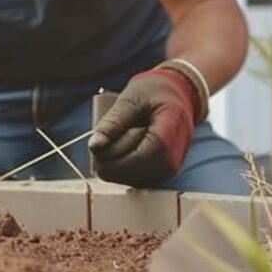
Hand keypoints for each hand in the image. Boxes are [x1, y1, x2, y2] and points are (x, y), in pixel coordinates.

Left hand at [88, 68, 197, 186]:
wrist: (178, 98)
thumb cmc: (155, 93)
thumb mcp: (133, 98)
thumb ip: (114, 120)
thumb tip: (94, 146)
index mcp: (169, 138)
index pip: (137, 158)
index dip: (110, 153)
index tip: (94, 142)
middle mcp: (170, 162)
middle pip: (128, 171)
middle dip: (106, 157)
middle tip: (103, 135)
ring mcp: (165, 173)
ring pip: (125, 178)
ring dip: (111, 161)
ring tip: (116, 137)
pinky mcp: (157, 177)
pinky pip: (128, 178)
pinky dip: (117, 164)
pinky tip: (119, 147)